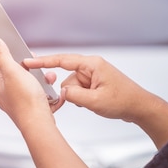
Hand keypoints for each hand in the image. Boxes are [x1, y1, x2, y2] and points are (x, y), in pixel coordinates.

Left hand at [0, 37, 61, 127]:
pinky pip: (40, 97)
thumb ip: (3, 55)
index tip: (22, 51)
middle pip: (18, 74)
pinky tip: (51, 94)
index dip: (11, 54)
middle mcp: (7, 95)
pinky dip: (47, 93)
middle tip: (38, 67)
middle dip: (31, 68)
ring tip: (48, 80)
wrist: (39, 124)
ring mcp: (19, 103)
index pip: (0, 63)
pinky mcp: (31, 109)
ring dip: (42, 80)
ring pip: (31, 85)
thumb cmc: (26, 100)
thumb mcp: (13, 71)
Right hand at [23, 54, 149, 122]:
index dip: (43, 62)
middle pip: (67, 77)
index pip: (62, 60)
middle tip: (82, 100)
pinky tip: (93, 103)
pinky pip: (78, 89)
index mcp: (92, 64)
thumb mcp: (95, 101)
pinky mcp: (94, 83)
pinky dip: (81, 98)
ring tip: (93, 102)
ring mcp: (93, 75)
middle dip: (69, 91)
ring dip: (77, 97)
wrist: (139, 107)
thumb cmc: (123, 101)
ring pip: (72, 85)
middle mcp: (91, 66)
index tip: (29, 62)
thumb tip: (60, 92)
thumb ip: (73, 95)